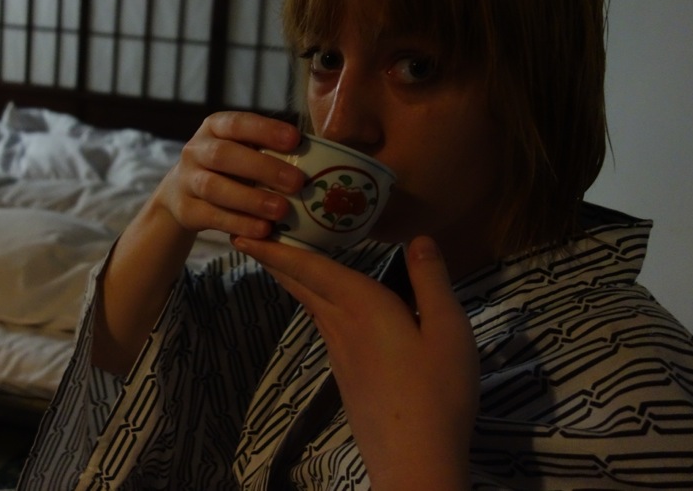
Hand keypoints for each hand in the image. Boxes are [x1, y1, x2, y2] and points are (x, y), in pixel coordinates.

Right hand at [92, 112, 303, 374]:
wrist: (182, 195)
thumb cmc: (229, 168)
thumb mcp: (242, 150)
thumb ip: (270, 149)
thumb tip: (324, 154)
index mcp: (215, 127)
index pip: (238, 123)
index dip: (266, 130)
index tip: (296, 139)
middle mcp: (196, 150)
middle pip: (224, 155)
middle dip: (262, 168)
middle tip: (298, 182)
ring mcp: (187, 180)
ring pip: (215, 188)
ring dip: (250, 199)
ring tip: (282, 211)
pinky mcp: (187, 210)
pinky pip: (212, 216)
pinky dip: (239, 223)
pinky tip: (263, 231)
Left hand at [232, 235, 478, 489]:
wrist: (416, 459)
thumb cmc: (438, 392)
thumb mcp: (449, 329)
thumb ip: (431, 281)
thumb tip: (418, 238)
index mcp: (363, 306)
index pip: (311, 268)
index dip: (277, 249)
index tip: (243, 234)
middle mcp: (341, 325)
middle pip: (301, 285)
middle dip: (274, 260)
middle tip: (248, 237)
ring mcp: (339, 352)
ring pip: (309, 305)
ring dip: (291, 280)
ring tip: (279, 261)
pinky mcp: (345, 373)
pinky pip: (323, 324)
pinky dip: (312, 302)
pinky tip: (322, 304)